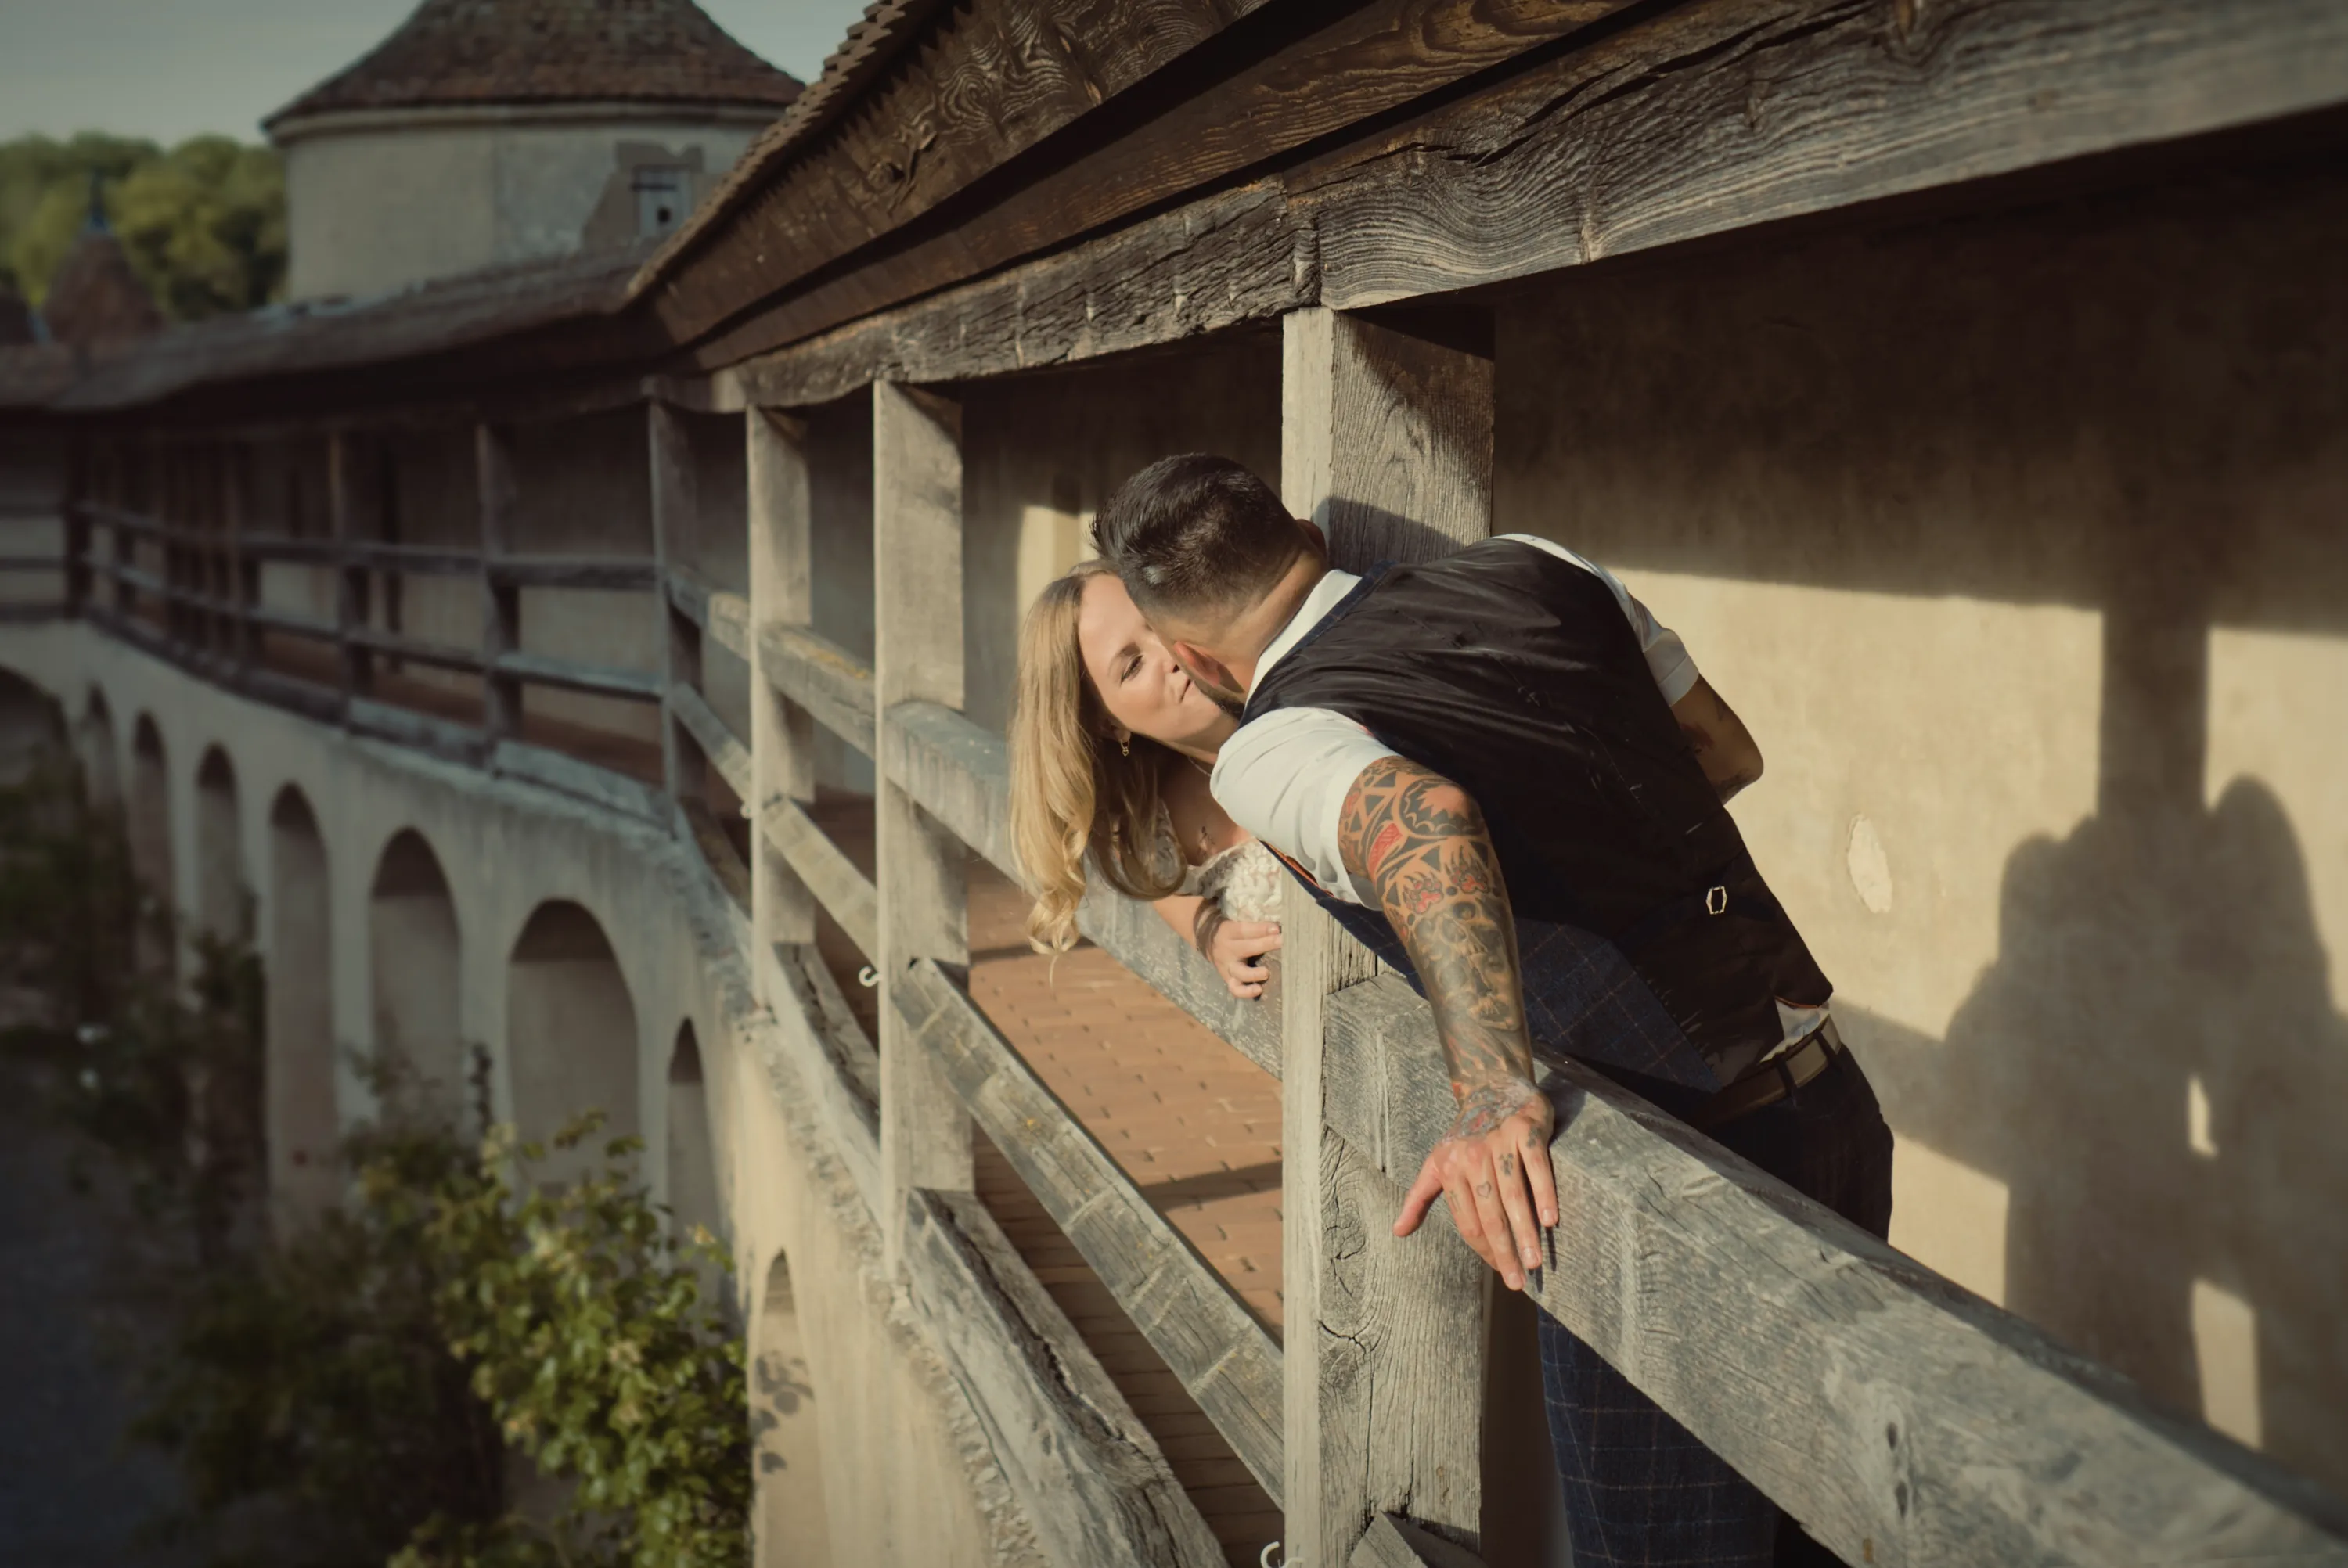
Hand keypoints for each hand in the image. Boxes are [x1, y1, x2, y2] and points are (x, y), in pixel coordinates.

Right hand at [1205, 919, 1280, 998]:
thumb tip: (1278, 928)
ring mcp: (1227, 967)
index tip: (1277, 928)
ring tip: (1266, 973)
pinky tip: (1258, 989)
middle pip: (1245, 948)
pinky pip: (1236, 988)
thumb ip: (1255, 927)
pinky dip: (1246, 991)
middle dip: (1265, 945)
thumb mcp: (1237, 925)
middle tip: (1281, 943)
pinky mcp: (1229, 979)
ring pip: (1239, 972)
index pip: (1245, 930)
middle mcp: (1228, 949)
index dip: (1261, 929)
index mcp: (1230, 932)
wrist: (1208, 942)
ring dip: (1253, 974)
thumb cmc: (1233, 933)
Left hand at [1393, 1077, 1557, 1291]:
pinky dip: (1544, 1193)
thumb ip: (1419, 1199)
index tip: (1501, 1273)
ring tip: (1535, 1262)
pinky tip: (1551, 1220)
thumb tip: (1398, 1232)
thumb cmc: (1464, 1136)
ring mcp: (1499, 1142)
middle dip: (1504, 1251)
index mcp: (1449, 1169)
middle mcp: (1472, 1156)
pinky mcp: (1526, 1130)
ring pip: (1513, 1195)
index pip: (1468, 1221)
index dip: (1484, 1250)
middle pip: (1490, 1214)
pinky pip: (1537, 1166)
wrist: (1491, 1087)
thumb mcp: (1435, 1165)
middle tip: (1518, 1282)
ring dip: (1525, 1231)